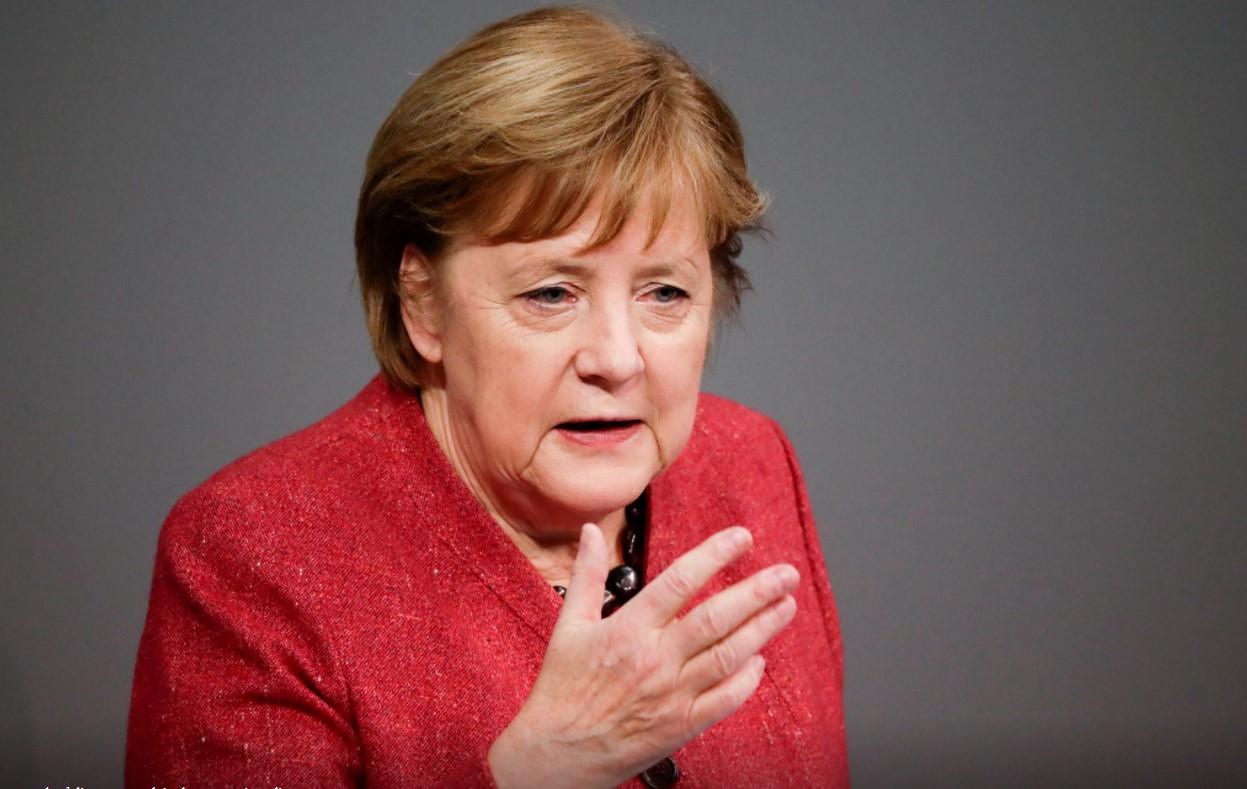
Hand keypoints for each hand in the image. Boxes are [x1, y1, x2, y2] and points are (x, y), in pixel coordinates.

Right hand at [488, 523, 798, 788]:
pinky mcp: (681, 725)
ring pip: (728, 655)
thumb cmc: (561, 690)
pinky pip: (725, 700)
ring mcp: (672, 694)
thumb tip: (593, 531)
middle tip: (786, 574)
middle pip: (716, 618)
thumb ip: (587, 575)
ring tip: (786, 606)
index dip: (715, 555)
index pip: (680, 581)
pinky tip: (760, 661)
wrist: (557, 755)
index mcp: (628, 629)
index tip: (741, 538)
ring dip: (762, 629)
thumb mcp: (568, 626)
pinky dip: (747, 680)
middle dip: (757, 592)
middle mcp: (655, 659)